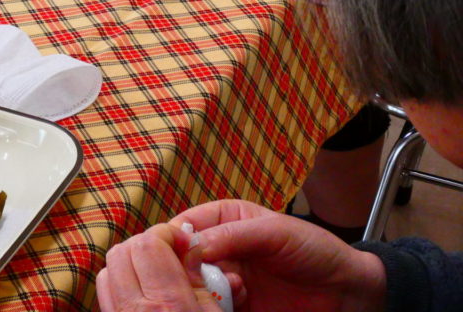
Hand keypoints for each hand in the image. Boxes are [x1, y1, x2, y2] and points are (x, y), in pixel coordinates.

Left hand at [96, 224, 222, 311]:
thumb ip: (200, 280)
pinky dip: (120, 285)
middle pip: (122, 252)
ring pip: (108, 271)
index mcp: (168, 305)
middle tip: (172, 255)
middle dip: (147, 245)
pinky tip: (146, 293)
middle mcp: (136, 311)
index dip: (167, 234)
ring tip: (159, 274)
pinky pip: (106, 296)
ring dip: (131, 264)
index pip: (149, 244)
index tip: (185, 243)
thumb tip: (189, 247)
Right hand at [171, 200, 386, 311]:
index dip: (174, 240)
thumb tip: (192, 245)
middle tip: (206, 279)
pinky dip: (215, 310)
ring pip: (192, 287)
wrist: (349, 293)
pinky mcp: (235, 308)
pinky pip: (211, 308)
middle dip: (188, 270)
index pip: (182, 226)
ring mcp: (225, 281)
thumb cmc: (316, 250)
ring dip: (204, 292)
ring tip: (235, 291)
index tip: (180, 255)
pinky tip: (238, 305)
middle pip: (181, 260)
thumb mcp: (275, 232)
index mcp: (222, 220)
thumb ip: (234, 234)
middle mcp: (218, 250)